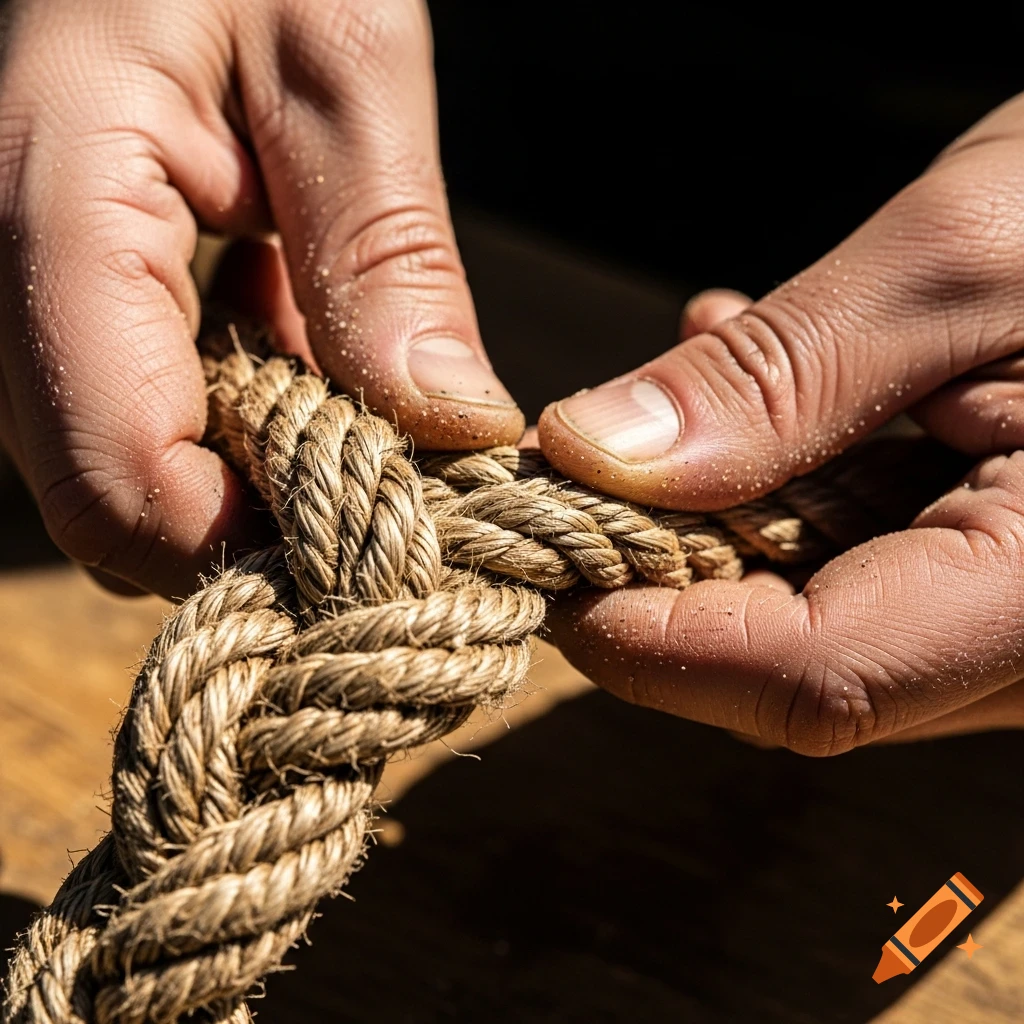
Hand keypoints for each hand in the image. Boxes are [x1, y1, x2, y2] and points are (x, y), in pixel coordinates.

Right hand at [0, 0, 521, 597]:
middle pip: (117, 502)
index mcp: (49, 217)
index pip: (121, 484)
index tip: (391, 530)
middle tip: (394, 475)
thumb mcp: (341, 59)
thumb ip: (386, 254)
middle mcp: (4, 282)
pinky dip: (240, 414)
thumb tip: (452, 429)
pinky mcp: (71, 295)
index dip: (259, 544)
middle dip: (264, 520)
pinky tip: (304, 349)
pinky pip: (144, 409)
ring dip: (258, 469)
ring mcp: (28, 296)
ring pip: (131, 468)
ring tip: (356, 399)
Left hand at [539, 96, 1023, 752]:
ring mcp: (1018, 614)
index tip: (538, 556)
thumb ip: (780, 375)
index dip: (649, 634)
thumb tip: (593, 453)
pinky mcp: (1001, 567)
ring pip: (816, 615)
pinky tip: (775, 383)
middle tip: (585, 462)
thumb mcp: (968, 258)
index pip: (812, 677)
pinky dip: (790, 485)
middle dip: (666, 568)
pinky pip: (863, 562)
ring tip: (704, 377)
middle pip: (796, 662)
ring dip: (723, 512)